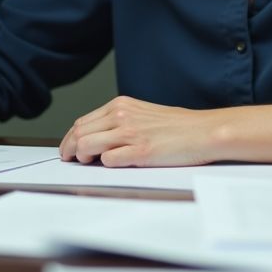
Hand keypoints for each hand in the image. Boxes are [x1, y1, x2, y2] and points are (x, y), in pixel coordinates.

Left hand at [58, 95, 217, 167]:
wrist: (203, 132)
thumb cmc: (178, 126)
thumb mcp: (143, 114)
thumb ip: (120, 122)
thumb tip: (96, 138)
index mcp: (121, 106)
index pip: (82, 122)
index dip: (70, 138)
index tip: (68, 148)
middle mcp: (122, 116)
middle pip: (79, 133)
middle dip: (69, 149)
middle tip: (70, 160)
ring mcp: (130, 134)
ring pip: (87, 146)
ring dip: (83, 158)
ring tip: (89, 163)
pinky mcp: (140, 152)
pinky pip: (108, 160)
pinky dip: (105, 165)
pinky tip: (114, 164)